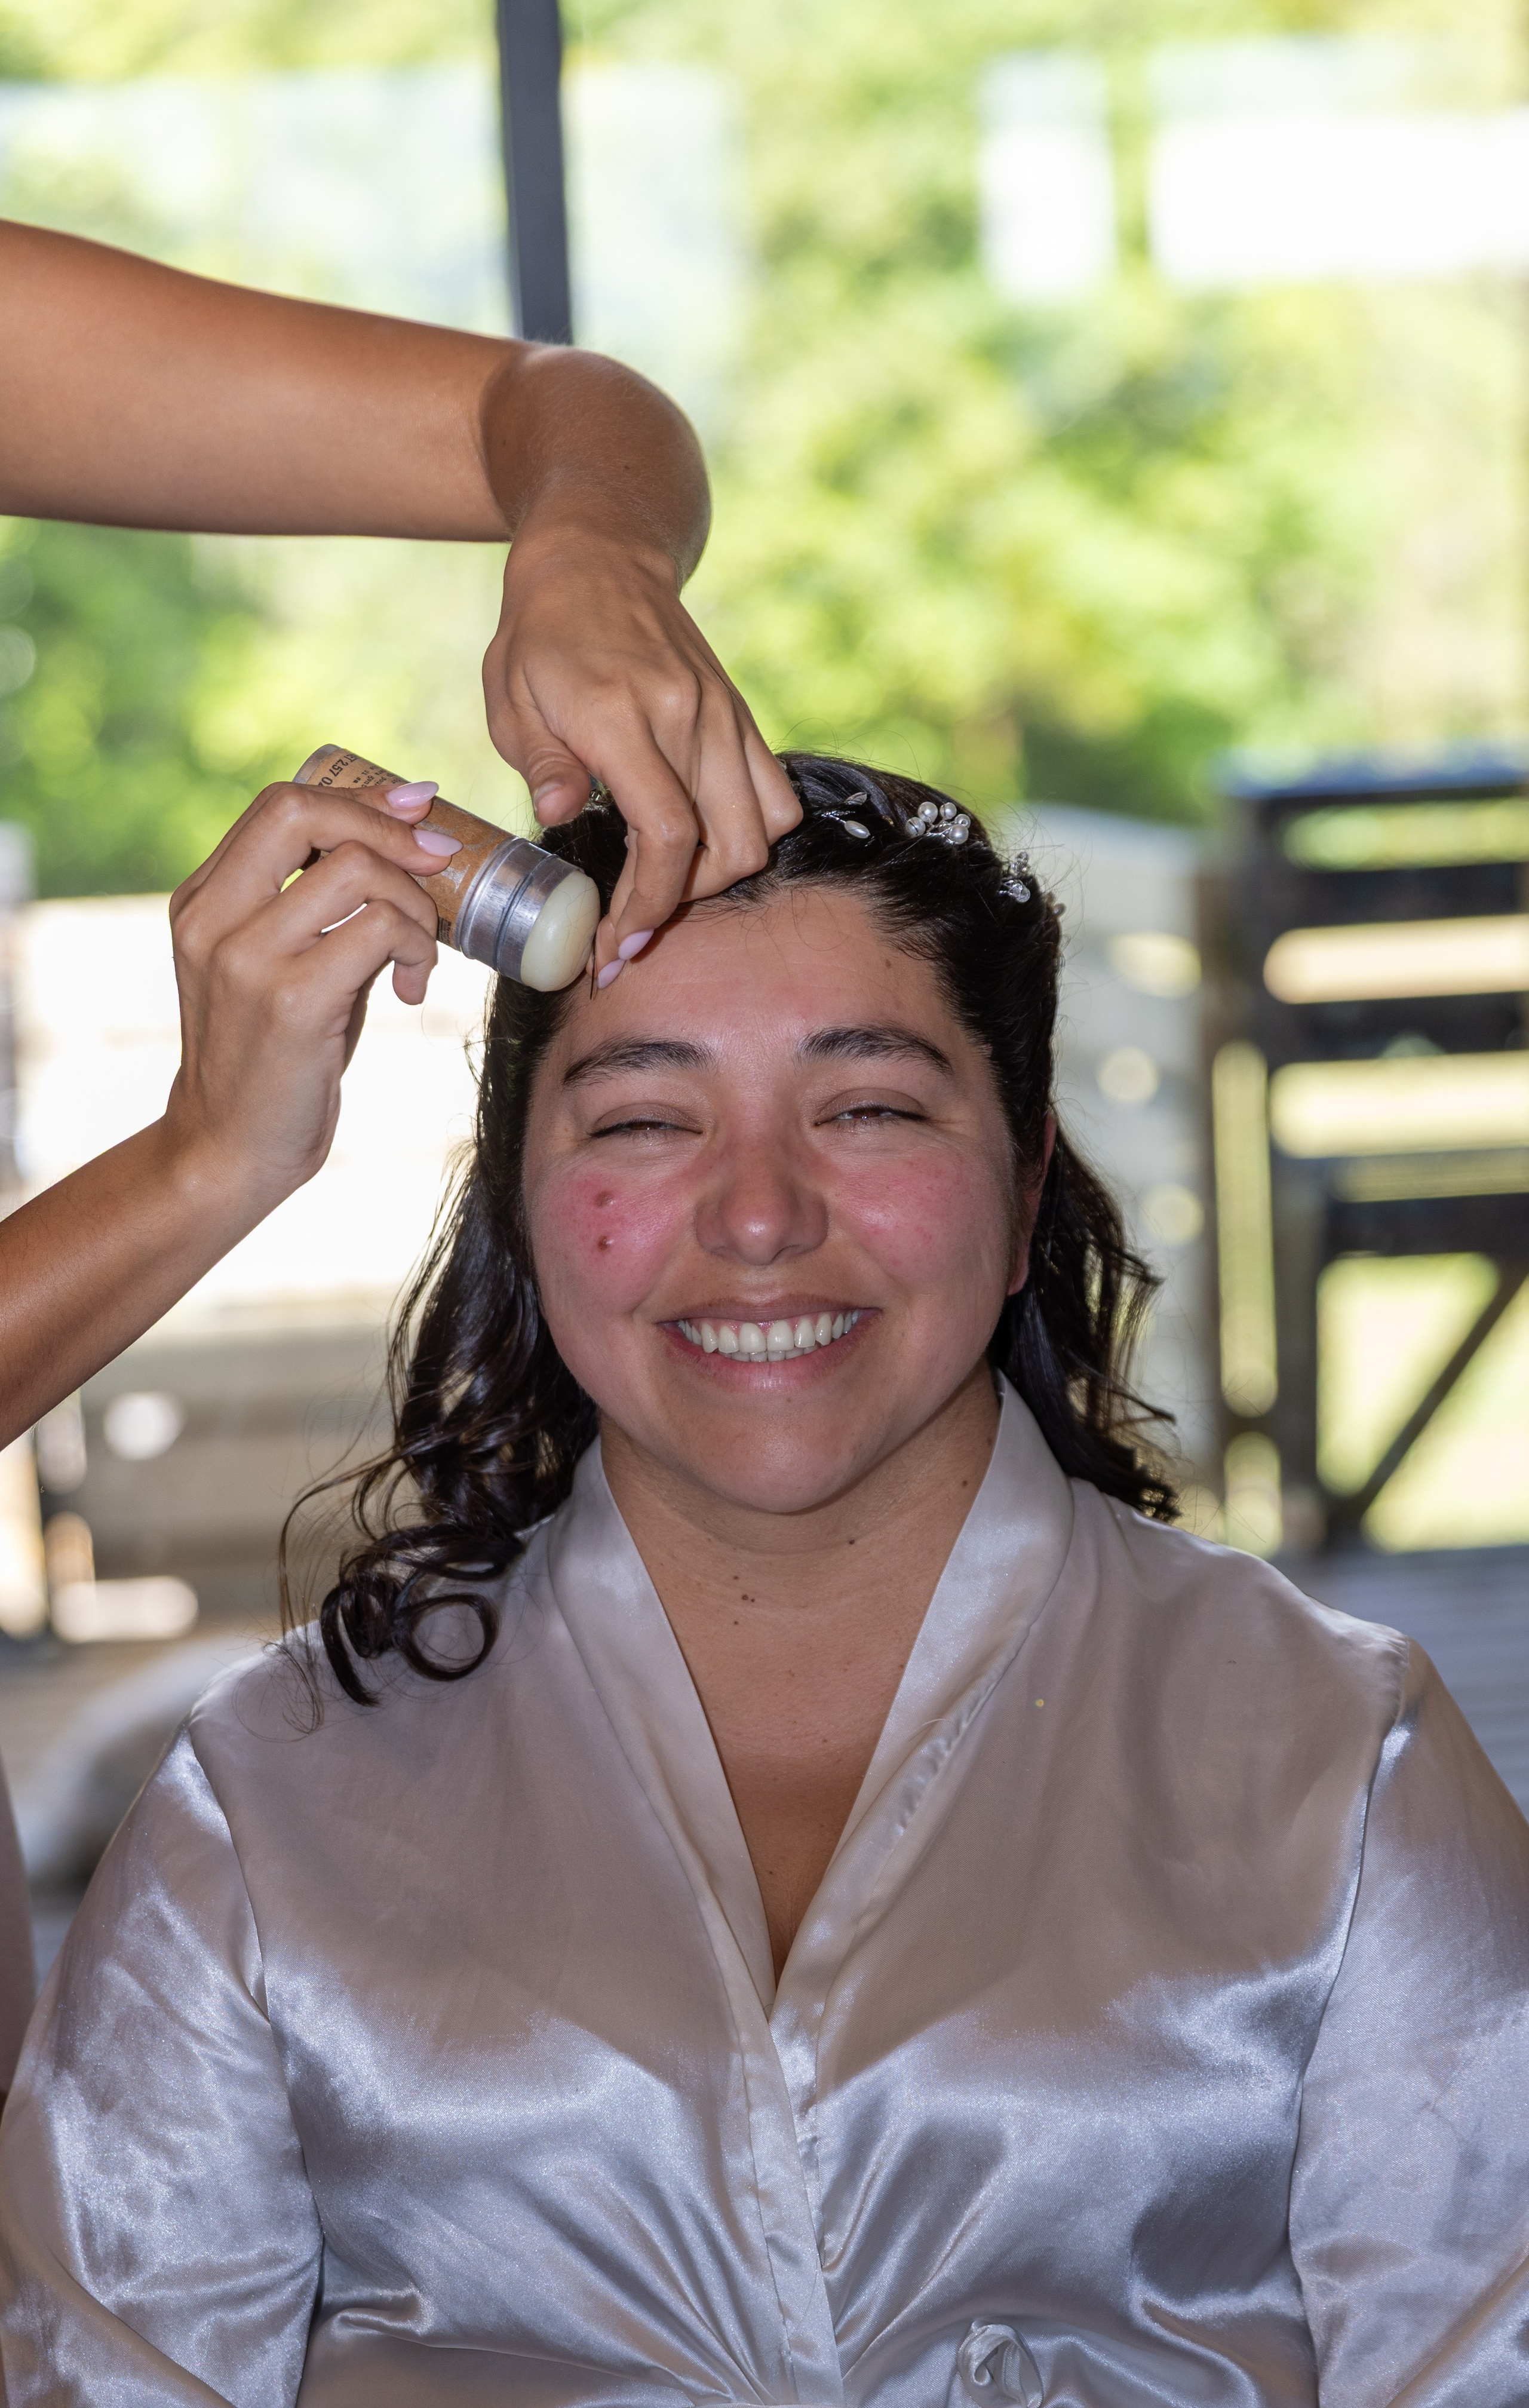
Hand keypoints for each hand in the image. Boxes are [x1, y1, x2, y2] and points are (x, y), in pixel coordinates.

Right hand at [163, 781, 453, 1208]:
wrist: (232, 1149)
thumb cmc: (274, 1057)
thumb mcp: (281, 968)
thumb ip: (321, 910)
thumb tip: (411, 845)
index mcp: (203, 900)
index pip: (279, 805)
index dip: (358, 799)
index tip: (416, 810)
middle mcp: (213, 918)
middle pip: (305, 815)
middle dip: (389, 828)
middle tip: (438, 864)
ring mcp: (246, 957)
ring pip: (357, 870)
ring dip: (414, 904)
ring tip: (420, 953)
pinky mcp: (291, 1000)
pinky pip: (380, 930)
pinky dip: (417, 948)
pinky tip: (411, 988)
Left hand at [482, 526, 801, 977]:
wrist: (598, 553)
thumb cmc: (541, 631)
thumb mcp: (511, 695)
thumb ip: (543, 764)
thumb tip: (563, 820)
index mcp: (623, 717)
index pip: (668, 836)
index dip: (649, 905)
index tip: (617, 945)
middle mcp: (688, 717)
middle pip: (728, 848)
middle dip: (682, 903)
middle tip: (633, 923)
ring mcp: (723, 714)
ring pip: (763, 829)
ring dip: (720, 872)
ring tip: (669, 881)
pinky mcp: (740, 714)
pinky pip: (773, 795)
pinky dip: (746, 834)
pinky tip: (700, 841)